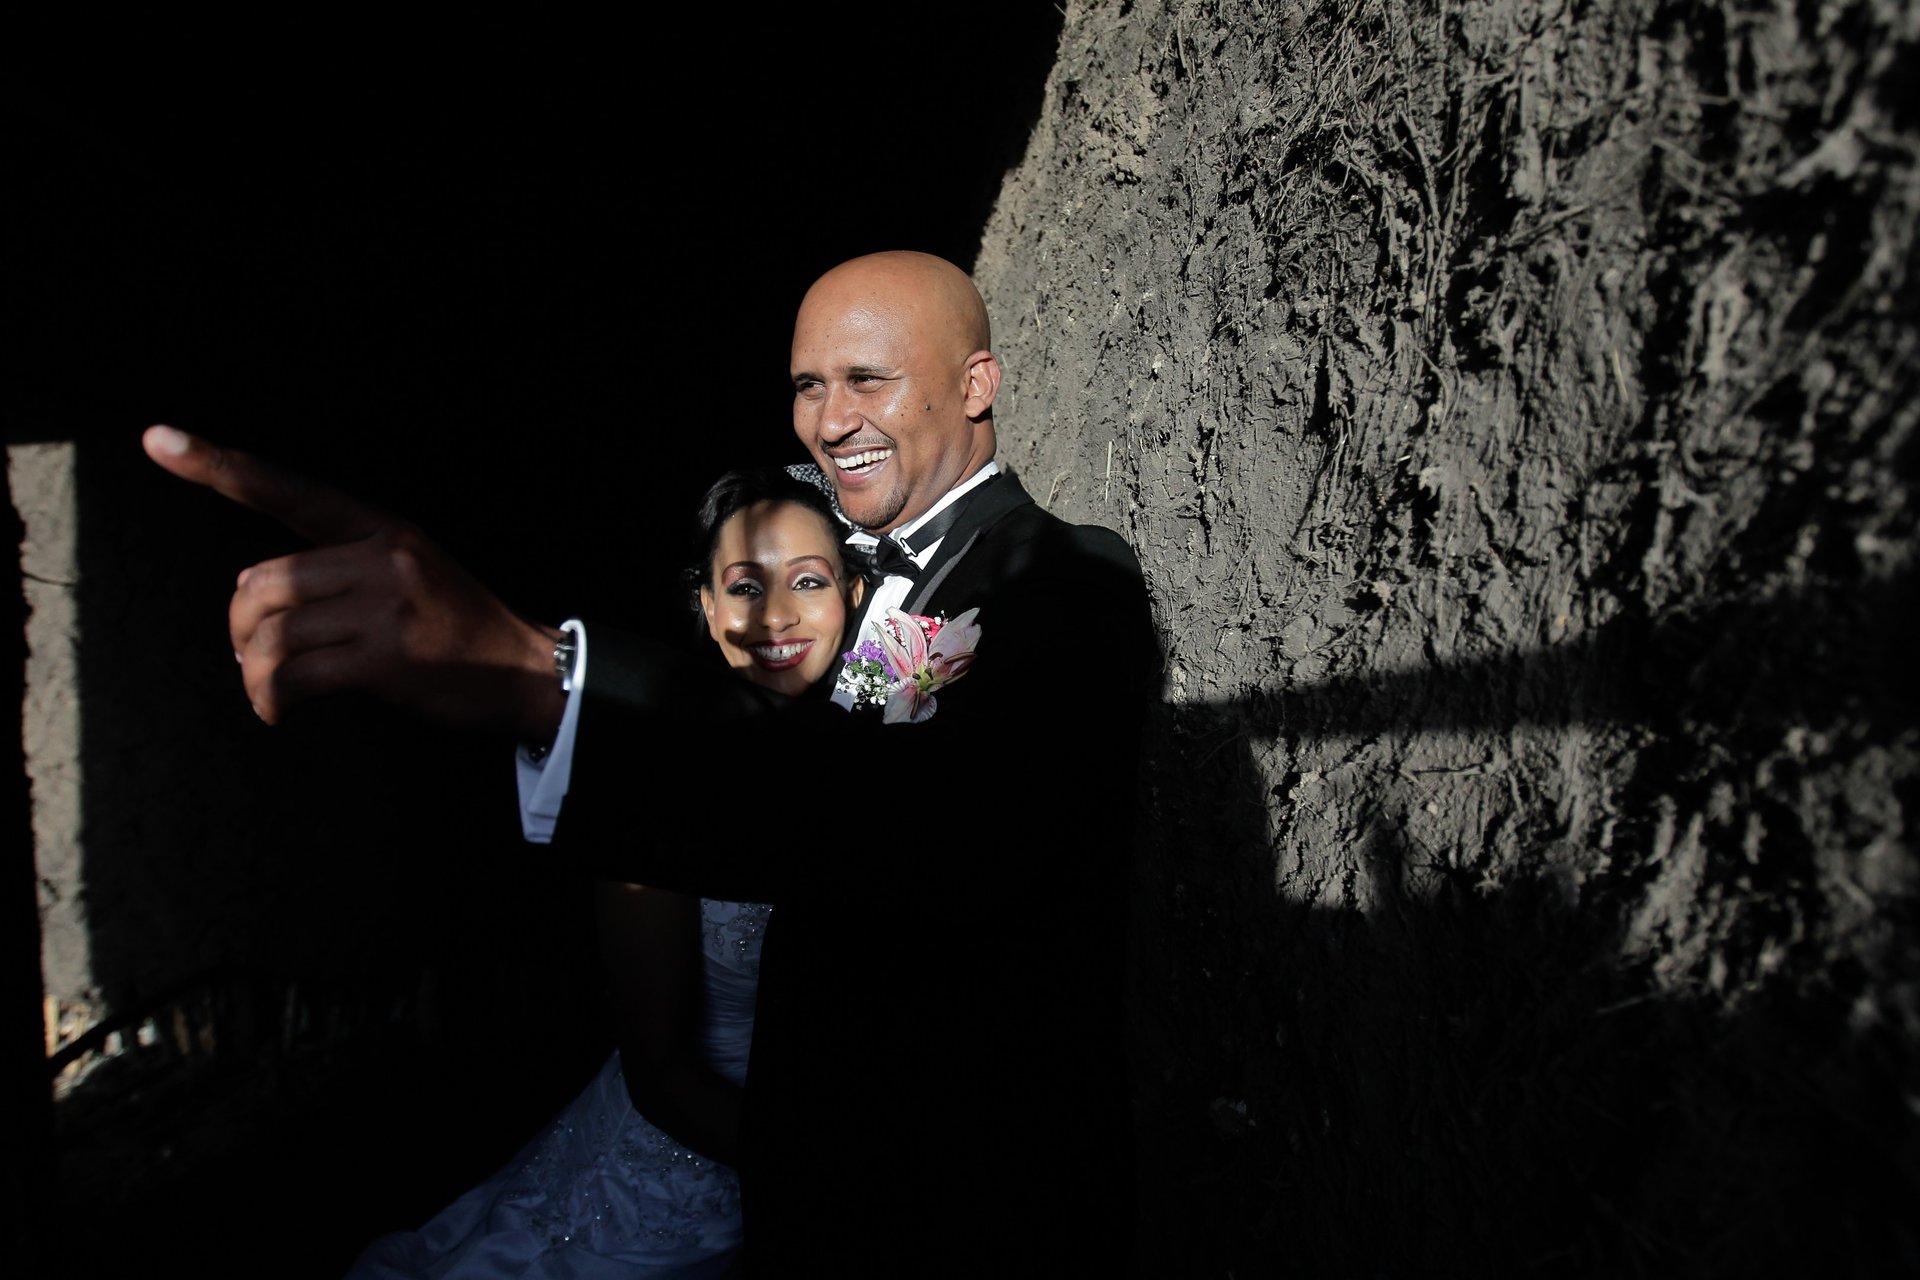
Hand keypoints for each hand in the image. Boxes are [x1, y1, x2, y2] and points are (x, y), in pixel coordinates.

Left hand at [143, 425, 565, 740]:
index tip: (158, 439)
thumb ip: (341, 568)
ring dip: (253, 673)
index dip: (219, 466)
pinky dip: (272, 700)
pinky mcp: (386, 658)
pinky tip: (279, 711)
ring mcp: (386, 607)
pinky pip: (294, 675)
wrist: (525, 671)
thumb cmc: (456, 628)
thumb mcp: (410, 571)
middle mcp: (382, 557)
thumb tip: (251, 595)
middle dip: (240, 628)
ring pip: (272, 633)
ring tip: (265, 693)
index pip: (289, 491)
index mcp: (382, 529)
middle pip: (262, 582)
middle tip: (249, 657)